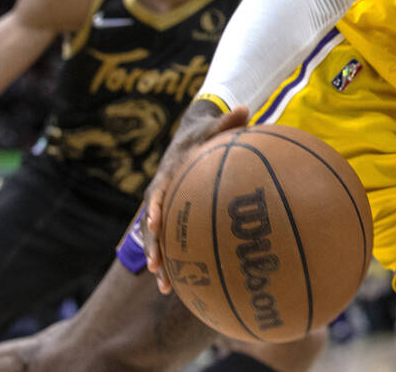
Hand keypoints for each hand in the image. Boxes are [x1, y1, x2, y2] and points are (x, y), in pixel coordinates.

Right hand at [143, 102, 248, 293]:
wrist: (190, 136)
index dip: (155, 208)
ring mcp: (164, 206)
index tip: (155, 223)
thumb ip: (228, 120)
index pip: (157, 191)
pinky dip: (173, 259)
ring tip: (164, 288)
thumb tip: (245, 108)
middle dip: (152, 246)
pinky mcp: (172, 215)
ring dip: (159, 261)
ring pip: (156, 237)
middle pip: (150, 223)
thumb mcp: (215, 124)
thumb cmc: (205, 132)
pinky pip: (170, 238)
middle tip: (156, 267)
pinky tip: (181, 284)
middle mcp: (161, 192)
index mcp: (168, 172)